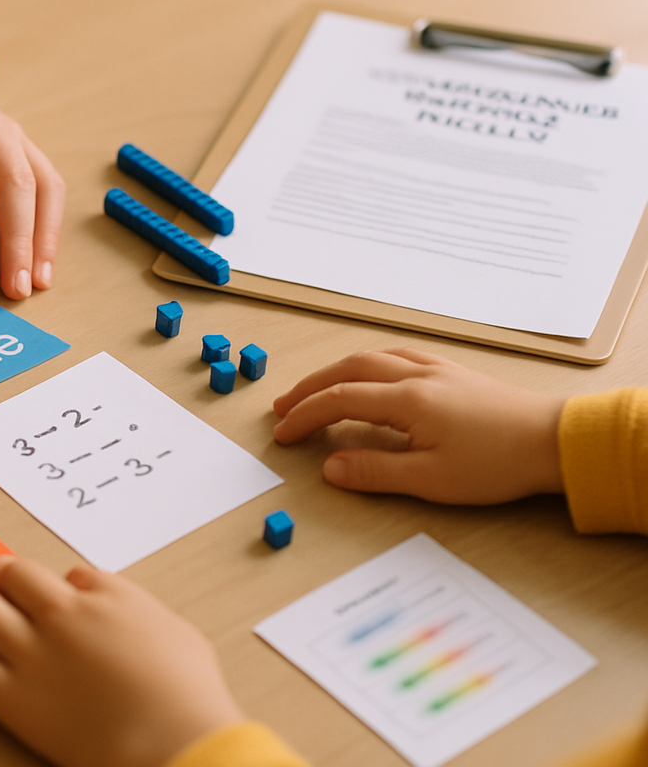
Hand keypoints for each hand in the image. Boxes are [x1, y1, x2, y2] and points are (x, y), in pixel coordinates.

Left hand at [0, 28, 64, 302]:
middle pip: (15, 188)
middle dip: (18, 245)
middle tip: (14, 292)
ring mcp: (15, 132)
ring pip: (41, 186)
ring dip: (43, 238)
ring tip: (37, 283)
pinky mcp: (27, 144)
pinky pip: (49, 183)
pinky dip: (51, 224)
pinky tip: (45, 259)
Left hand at [0, 556, 244, 766]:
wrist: (171, 739)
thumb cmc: (186, 692)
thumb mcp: (174, 631)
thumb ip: (133, 608)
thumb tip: (108, 599)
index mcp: (105, 595)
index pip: (69, 574)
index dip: (57, 583)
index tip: (53, 590)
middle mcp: (62, 613)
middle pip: (13, 575)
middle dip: (0, 573)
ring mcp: (32, 652)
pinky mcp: (11, 696)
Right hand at [273, 348, 564, 503]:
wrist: (553, 441)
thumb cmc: (498, 463)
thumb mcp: (432, 480)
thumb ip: (376, 472)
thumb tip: (331, 468)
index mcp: (407, 400)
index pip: (339, 401)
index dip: (305, 417)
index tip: (283, 435)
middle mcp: (415, 375)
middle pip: (347, 370)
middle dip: (310, 387)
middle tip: (283, 407)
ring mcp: (433, 369)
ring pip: (370, 357)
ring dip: (335, 372)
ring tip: (315, 390)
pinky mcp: (450, 371)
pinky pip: (394, 355)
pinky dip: (366, 363)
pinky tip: (368, 374)